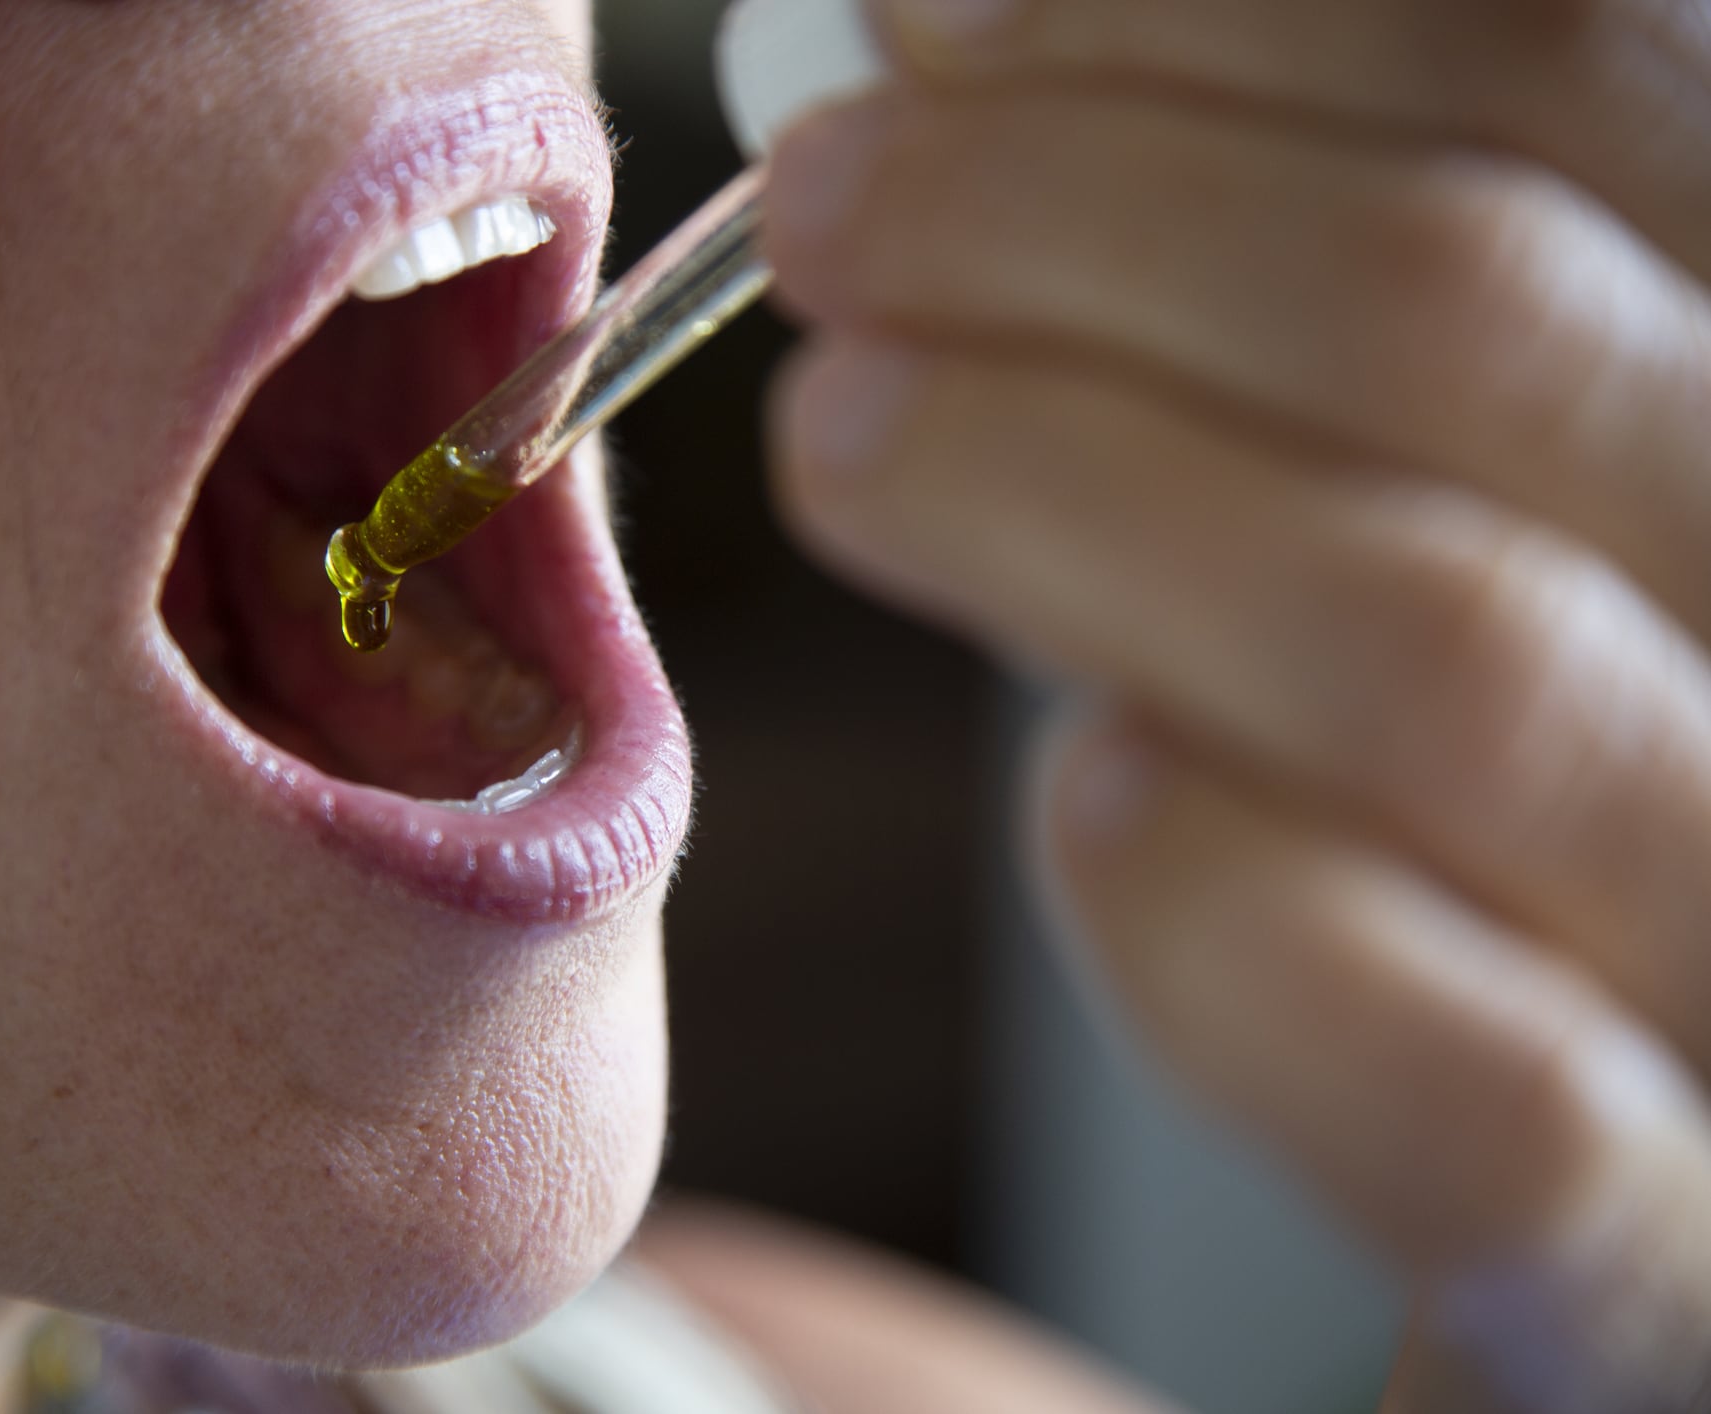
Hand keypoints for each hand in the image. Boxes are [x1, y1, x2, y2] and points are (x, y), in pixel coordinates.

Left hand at [760, 2, 1710, 1407]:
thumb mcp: (1397, 473)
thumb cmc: (1454, 802)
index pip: (1596, 91)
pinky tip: (1092, 802)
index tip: (932, 22)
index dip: (1219, 25)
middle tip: (823, 211)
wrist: (1567, 1180)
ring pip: (1441, 647)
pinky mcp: (1660, 1266)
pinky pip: (1462, 1078)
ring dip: (1060, 494)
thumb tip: (954, 46)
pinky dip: (1206, 895)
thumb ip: (1258, 278)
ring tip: (847, 436)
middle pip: (1481, 319)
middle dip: (1071, 218)